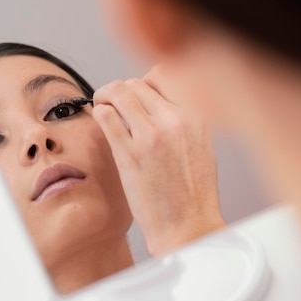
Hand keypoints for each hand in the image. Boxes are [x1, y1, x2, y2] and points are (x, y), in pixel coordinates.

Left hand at [93, 71, 224, 255]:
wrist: (187, 227)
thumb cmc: (192, 192)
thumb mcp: (200, 145)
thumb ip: (182, 118)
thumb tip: (152, 100)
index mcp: (197, 115)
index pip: (165, 74)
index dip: (145, 82)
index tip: (138, 96)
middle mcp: (176, 120)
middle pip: (137, 82)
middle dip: (122, 91)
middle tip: (114, 103)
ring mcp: (152, 137)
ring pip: (119, 92)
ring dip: (105, 96)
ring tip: (103, 107)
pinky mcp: (130, 155)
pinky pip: (106, 116)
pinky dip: (99, 113)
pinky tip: (102, 121)